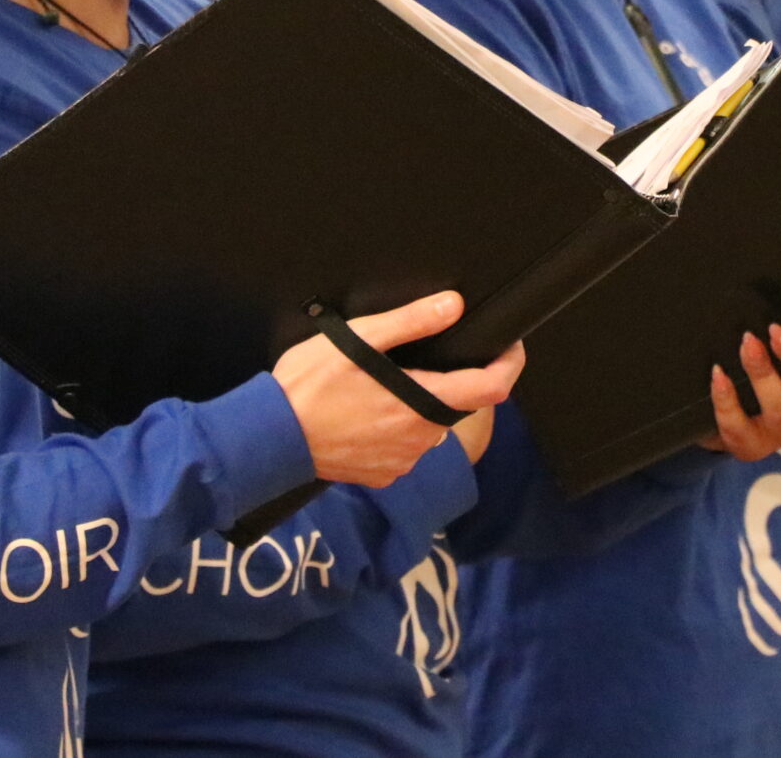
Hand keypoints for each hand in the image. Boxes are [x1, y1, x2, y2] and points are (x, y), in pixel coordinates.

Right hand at [271, 291, 525, 485]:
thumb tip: (454, 305)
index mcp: (422, 402)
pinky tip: (369, 411)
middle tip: (425, 355)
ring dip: (421, 403)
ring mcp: (401, 461)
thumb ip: (410, 322)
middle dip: (452, 379)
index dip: (509, 364)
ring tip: (385, 382)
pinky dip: (399, 427)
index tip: (510, 346)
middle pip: (458, 404)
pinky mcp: (382, 475)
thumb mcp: (358, 340)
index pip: (491, 388)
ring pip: (430, 426)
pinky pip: (406, 447)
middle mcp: (420, 439)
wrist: (270, 439)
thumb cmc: (309, 386)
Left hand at [697, 324, 780, 459]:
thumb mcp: (780, 344)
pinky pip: (740, 427)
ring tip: (748, 344)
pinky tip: (718, 374)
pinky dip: (728, 399)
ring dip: (764, 374)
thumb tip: (777, 276)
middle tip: (779, 331)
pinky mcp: (749, 446)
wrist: (718, 415)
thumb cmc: (758, 366)